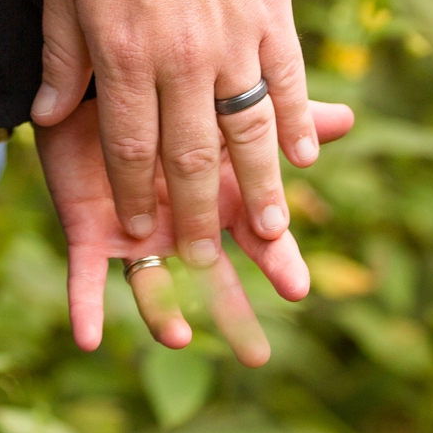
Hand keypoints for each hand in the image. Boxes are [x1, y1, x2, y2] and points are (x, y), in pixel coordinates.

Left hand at [30, 0, 316, 268]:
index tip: (142, 236)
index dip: (136, 197)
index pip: (129, 148)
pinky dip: (299, 123)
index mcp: (121, 55)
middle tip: (202, 259)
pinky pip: (289, 81)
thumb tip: (45, 119)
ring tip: (274, 234)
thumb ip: (61, 59)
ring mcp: (232, 35)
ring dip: (262, 189)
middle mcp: (179, 56)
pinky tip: (304, 157)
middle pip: (190, 155)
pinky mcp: (271, 11)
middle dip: (196, 215)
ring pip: (248, 130)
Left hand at [37, 97, 354, 366]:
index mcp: (220, 200)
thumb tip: (348, 117)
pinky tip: (87, 340)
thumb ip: (280, 115)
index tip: (298, 288)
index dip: (277, 261)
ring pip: (152, 285)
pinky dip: (85, 308)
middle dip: (233, 312)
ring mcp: (137, 236)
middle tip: (257, 353)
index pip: (259, 237)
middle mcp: (183, 226)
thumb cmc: (166, 92)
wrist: (97, 79)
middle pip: (213, 276)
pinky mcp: (90, 233)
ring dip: (162, 317)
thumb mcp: (225, 102)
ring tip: (177, 339)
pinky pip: (84, 276)